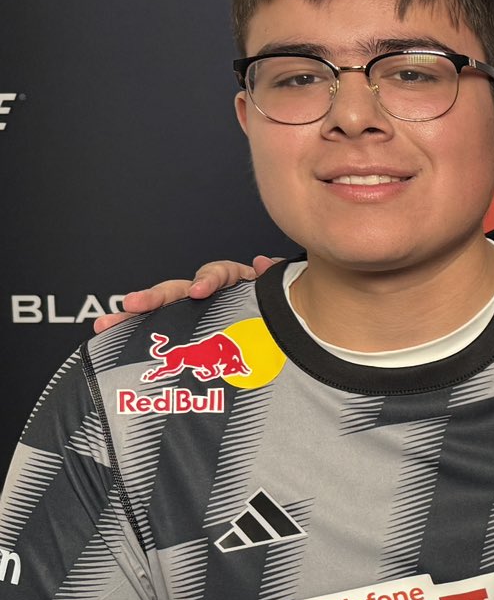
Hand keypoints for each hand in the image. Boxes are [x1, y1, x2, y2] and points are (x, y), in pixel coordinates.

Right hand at [92, 256, 281, 332]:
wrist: (282, 334)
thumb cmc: (277, 310)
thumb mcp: (276, 292)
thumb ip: (272, 277)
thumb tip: (264, 263)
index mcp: (232, 283)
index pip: (218, 274)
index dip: (208, 280)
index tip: (199, 292)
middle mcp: (206, 296)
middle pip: (177, 291)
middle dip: (154, 297)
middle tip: (130, 305)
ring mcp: (193, 314)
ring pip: (161, 312)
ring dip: (133, 318)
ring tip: (105, 324)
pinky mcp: (186, 334)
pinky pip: (159, 333)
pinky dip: (134, 334)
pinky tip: (106, 336)